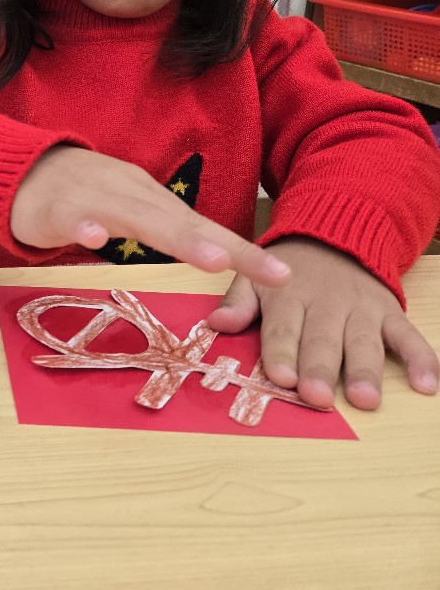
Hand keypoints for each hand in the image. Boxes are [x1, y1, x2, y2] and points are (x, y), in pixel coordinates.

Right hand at [10, 145, 290, 286]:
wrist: (18, 171)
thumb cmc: (80, 198)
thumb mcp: (130, 211)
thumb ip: (164, 231)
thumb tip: (216, 260)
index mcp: (150, 200)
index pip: (202, 227)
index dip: (242, 250)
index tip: (282, 275)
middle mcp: (129, 194)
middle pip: (181, 221)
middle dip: (222, 245)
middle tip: (263, 269)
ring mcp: (92, 198)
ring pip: (135, 217)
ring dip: (174, 236)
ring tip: (211, 260)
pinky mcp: (53, 208)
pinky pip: (70, 217)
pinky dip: (83, 227)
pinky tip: (95, 241)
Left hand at [208, 237, 438, 409]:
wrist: (333, 235)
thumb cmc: (287, 271)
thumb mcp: (253, 278)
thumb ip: (237, 302)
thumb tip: (216, 324)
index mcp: (288, 296)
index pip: (283, 328)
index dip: (281, 353)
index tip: (280, 378)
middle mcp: (326, 303)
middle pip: (322, 339)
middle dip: (320, 368)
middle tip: (317, 396)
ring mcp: (362, 308)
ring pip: (364, 341)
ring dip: (366, 370)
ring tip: (365, 400)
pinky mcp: (391, 312)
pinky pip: (409, 336)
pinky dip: (422, 359)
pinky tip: (428, 385)